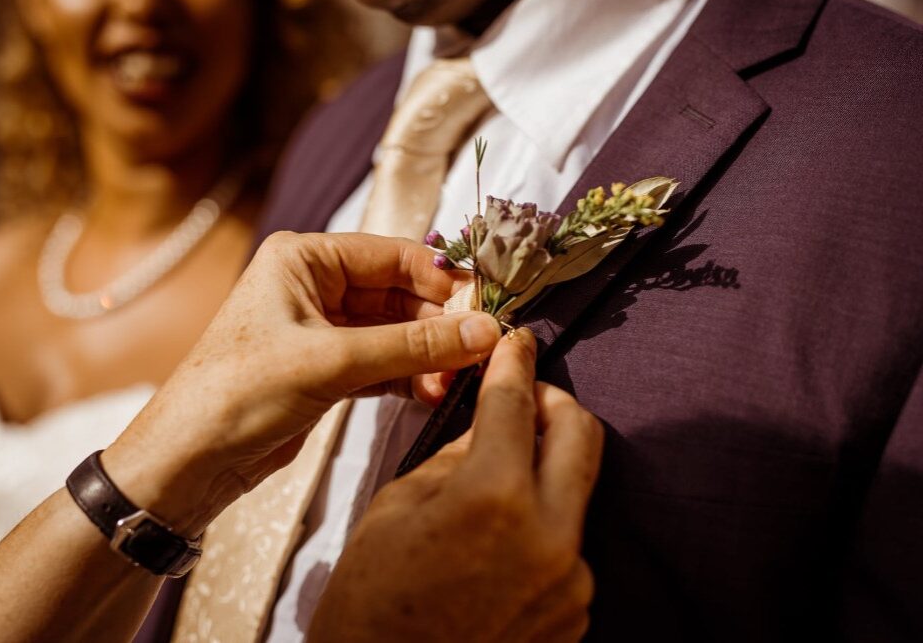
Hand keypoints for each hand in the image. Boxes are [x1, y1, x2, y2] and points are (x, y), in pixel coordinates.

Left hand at [101, 232, 501, 534]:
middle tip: (476, 353)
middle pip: (399, 295)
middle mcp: (314, 286)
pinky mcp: (327, 369)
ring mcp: (322, 329)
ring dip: (426, 356)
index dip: (442, 280)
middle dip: (438, 326)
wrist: (190, 458)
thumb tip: (483, 330)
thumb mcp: (333, 361)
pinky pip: (382, 363)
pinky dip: (408, 376)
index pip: (392, 255)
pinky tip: (432, 393)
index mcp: (304, 259)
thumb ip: (412, 345)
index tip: (484, 307)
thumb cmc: (241, 391)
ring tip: (452, 382)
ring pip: (394, 332)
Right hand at [309, 328, 603, 642]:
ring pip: (577, 490)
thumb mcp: (399, 504)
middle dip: (553, 402)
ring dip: (545, 473)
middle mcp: (550, 536)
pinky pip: (571, 544)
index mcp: (494, 498)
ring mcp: (571, 580)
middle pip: (582, 433)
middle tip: (524, 400)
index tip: (517, 343)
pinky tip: (501, 547)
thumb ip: (459, 454)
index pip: (516, 403)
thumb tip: (492, 425)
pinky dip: (543, 527)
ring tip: (497, 492)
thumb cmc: (373, 598)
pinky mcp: (576, 612)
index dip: (514, 363)